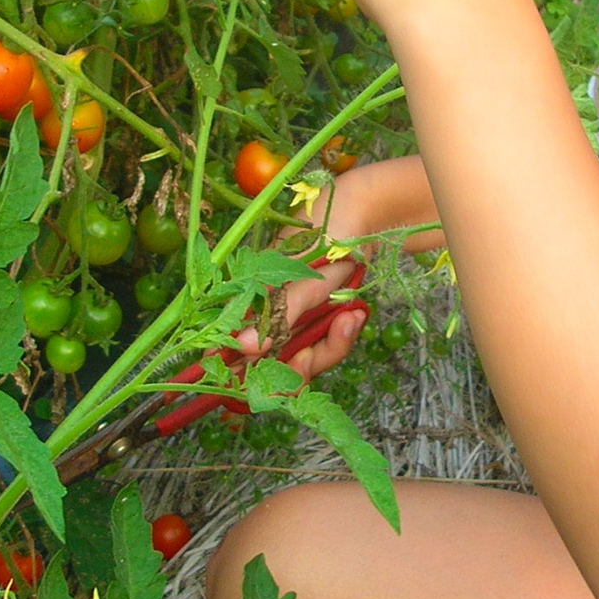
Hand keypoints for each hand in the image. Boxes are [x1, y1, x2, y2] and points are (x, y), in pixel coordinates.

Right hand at [235, 157, 439, 378]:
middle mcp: (263, 313)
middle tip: (324, 347)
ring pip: (299, 360)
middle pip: (268, 365)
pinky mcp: (314, 321)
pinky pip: (321, 346)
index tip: (269, 384)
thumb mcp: (305, 277)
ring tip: (350, 320)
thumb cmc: (329, 233)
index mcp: (247, 297)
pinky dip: (339, 337)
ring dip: (327, 348)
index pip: (231, 349)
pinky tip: (354, 317)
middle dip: (300, 365)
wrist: (367, 214)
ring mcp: (290, 319)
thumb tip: (243, 346)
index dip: (245, 374)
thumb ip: (277, 313)